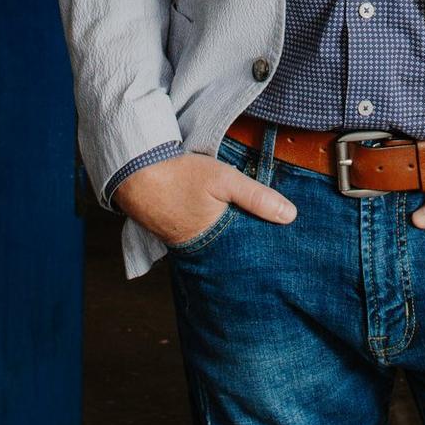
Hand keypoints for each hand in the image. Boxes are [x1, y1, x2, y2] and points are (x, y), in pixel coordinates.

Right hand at [115, 152, 296, 246]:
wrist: (134, 171)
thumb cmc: (180, 175)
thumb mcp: (224, 179)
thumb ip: (257, 197)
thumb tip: (290, 216)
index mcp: (216, 241)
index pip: (249, 253)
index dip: (264, 250)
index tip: (284, 249)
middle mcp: (199, 250)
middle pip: (233, 253)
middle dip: (249, 250)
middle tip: (270, 249)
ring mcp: (184, 243)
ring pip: (216, 246)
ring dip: (229, 241)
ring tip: (250, 238)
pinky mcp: (173, 233)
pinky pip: (199, 239)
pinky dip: (210, 233)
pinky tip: (218, 225)